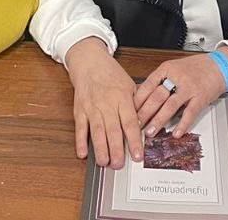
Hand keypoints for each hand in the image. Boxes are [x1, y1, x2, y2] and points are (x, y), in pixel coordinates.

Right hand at [65, 38, 142, 167]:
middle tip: (119, 165)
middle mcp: (107, 103)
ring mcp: (92, 107)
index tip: (137, 156)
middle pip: (112, 130)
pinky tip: (83, 153)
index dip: (133, 141)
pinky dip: (80, 141)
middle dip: (116, 149)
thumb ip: (138, 103)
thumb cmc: (111, 74)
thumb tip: (148, 121)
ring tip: (104, 162)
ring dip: (100, 149)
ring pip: (97, 131)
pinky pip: (80, 128)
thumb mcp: (130, 84)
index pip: (130, 123)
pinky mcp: (80, 109)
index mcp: (122, 98)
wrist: (90, 61)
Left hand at [133, 50, 227, 139]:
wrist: (218, 65)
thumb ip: (158, 81)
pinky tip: (175, 133)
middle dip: (144, 113)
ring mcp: (189, 88)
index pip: (147, 85)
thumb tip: (140, 96)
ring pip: (170, 105)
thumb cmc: (194, 68)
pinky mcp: (200, 97)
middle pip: (156, 96)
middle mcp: (177, 77)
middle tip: (135, 126)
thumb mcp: (173, 68)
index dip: (137, 101)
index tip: (129, 112)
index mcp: (166, 69)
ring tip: (150, 132)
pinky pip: (190, 112)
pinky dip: (182, 124)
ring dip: (158, 120)